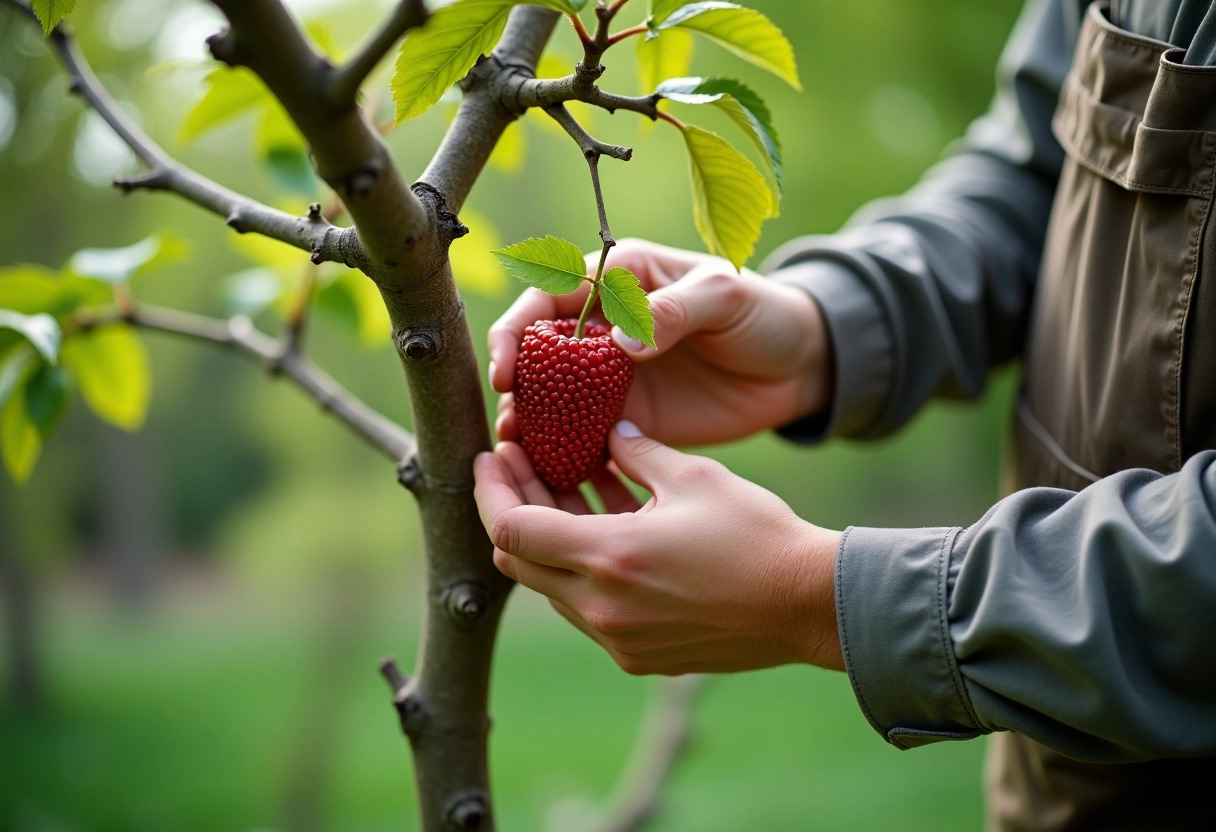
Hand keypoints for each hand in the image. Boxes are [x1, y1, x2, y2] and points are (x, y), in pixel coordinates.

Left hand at [474, 421, 844, 674]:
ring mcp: (618, 640)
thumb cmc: (757, 535)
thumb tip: (607, 435)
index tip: (491, 455)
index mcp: (609, 559)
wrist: (808, 606)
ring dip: (547, 538)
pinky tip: (601, 526)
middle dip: (511, 507)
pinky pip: (587, 608)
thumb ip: (636, 454)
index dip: (491, 488)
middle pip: (519, 561)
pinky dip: (581, 568)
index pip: (512, 528)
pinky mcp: (638, 655)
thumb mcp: (692, 476)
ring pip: (551, 587)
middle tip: (518, 463)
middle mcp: (603, 609)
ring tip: (559, 484)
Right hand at [488, 239, 833, 446]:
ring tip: (522, 454)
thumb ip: (674, 310)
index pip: (548, 298)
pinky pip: (582, 435)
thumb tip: (622, 342)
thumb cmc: (761, 312)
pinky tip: (553, 474)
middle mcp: (602, 328)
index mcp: (618, 281)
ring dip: (532, 424)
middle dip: (514, 387)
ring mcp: (610, 378)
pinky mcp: (627, 419)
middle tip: (511, 425)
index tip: (509, 371)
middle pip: (536, 354)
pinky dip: (564, 452)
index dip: (517, 332)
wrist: (797, 367)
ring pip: (551, 399)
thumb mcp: (724, 296)